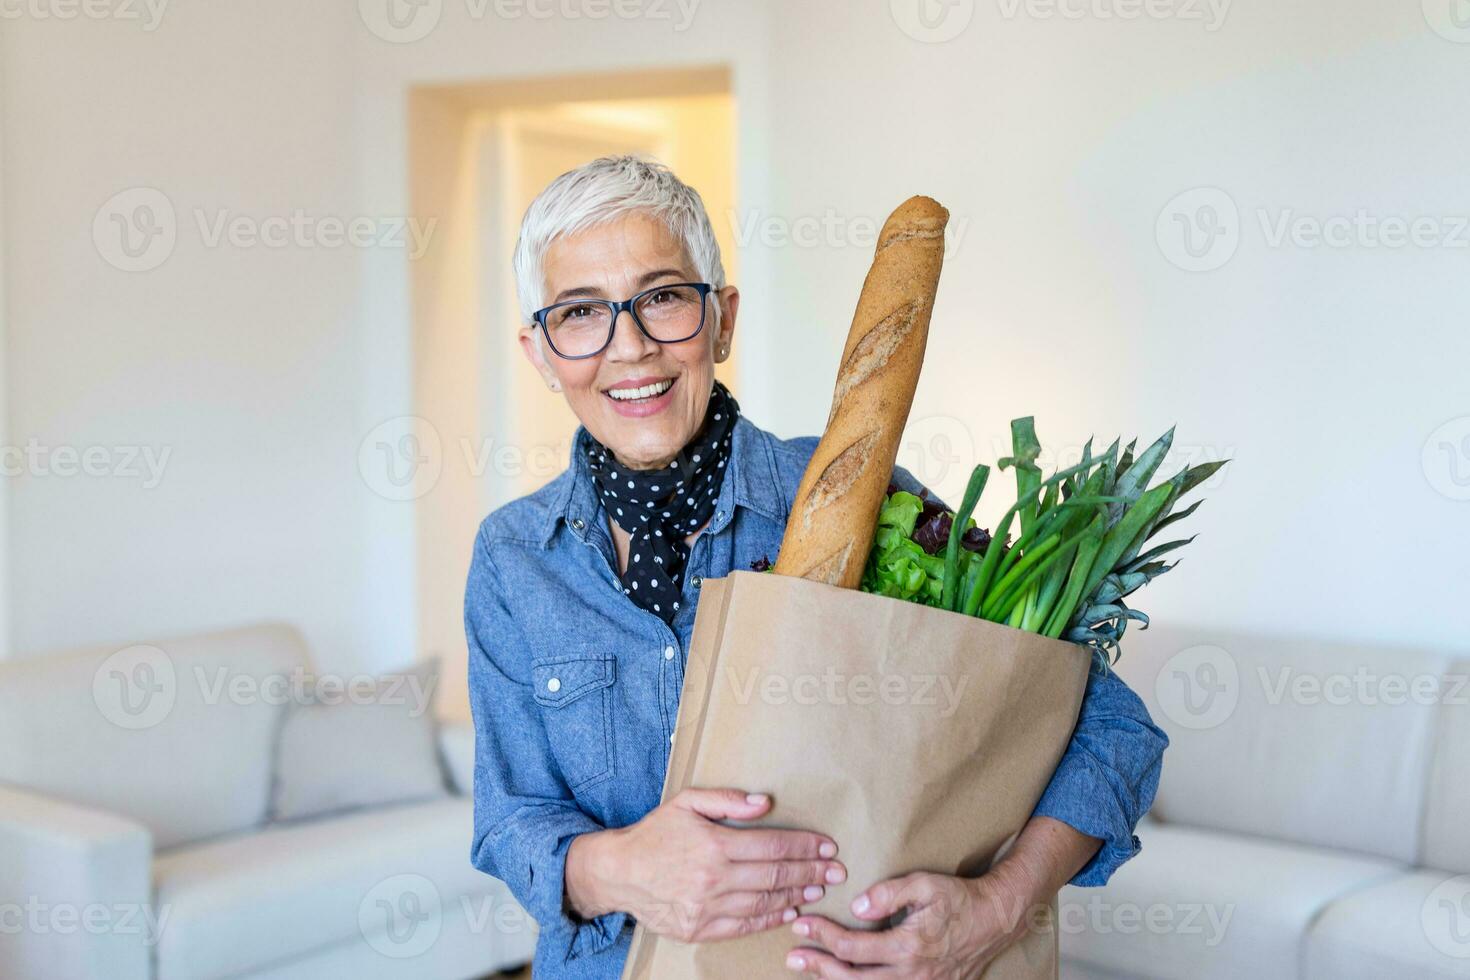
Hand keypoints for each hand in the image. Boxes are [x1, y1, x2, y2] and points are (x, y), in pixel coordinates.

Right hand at [566, 787, 845, 942]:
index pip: (774, 846)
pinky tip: (788, 910)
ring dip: (797, 895)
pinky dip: (770, 918)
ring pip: (764, 902)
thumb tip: (765, 803)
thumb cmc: (655, 833)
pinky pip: (744, 925)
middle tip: (837, 871)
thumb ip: (727, 800)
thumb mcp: (687, 803)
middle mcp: (714, 878)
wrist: (618, 872)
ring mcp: (707, 908)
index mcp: (715, 845)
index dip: (805, 847)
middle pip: (776, 876)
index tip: (827, 846)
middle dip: (812, 872)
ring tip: (819, 889)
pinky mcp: (699, 929)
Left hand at [784, 871, 1036, 978]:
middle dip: (819, 968)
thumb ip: (888, 893)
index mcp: (909, 947)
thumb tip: (856, 909)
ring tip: (811, 971)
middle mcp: (912, 974)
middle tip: (792, 957)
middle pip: (853, 979)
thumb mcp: (924, 884)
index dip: (823, 937)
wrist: (995, 920)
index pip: (852, 948)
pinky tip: (844, 979)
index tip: (802, 924)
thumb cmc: (958, 898)